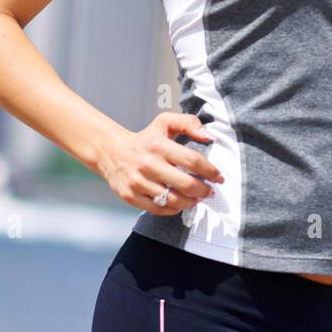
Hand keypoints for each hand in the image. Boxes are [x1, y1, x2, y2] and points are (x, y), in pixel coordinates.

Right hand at [98, 112, 223, 215]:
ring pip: (173, 200)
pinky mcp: (131, 197)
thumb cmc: (146, 139)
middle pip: (186, 184)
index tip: (219, 177)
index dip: (210, 171)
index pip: (192, 160)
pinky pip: (159, 209)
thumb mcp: (165, 122)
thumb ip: (188, 123)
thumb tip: (209, 137)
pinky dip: (173, 209)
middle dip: (204, 190)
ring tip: (197, 199)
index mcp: (158, 145)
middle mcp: (148, 165)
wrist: (112, 152)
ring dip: (191, 202)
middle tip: (210, 192)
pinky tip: (179, 203)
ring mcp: (138, 183)